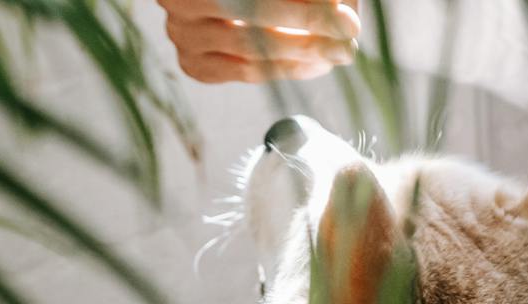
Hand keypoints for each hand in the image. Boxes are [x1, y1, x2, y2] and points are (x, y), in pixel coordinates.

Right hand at [156, 0, 358, 83]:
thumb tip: (345, 18)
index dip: (305, 8)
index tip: (348, 20)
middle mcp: (178, 0)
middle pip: (250, 13)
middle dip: (308, 26)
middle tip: (349, 35)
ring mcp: (181, 33)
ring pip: (249, 49)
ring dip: (301, 52)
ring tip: (338, 51)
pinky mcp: (193, 62)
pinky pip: (244, 72)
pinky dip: (285, 69)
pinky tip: (316, 65)